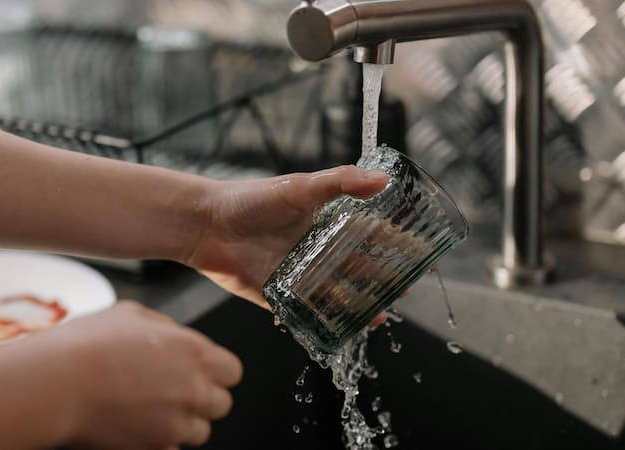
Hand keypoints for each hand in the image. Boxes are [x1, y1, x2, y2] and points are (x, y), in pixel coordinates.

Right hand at [58, 302, 241, 448]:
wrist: (57, 383)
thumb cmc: (88, 344)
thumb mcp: (131, 314)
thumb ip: (164, 326)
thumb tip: (173, 335)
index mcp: (195, 353)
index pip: (233, 371)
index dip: (216, 370)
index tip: (200, 370)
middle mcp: (193, 391)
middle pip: (222, 404)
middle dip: (203, 398)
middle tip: (175, 390)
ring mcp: (175, 425)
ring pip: (199, 432)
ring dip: (182, 422)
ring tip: (152, 409)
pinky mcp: (153, 449)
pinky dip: (158, 442)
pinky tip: (136, 425)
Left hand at [186, 165, 388, 324]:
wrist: (206, 225)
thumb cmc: (250, 199)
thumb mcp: (299, 187)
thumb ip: (340, 182)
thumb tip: (382, 179)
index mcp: (324, 222)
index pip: (367, 233)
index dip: (392, 242)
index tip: (418, 250)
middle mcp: (315, 249)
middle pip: (357, 267)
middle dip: (382, 279)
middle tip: (406, 290)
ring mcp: (299, 274)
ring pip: (338, 293)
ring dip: (360, 304)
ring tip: (382, 315)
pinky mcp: (281, 296)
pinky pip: (308, 313)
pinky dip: (327, 321)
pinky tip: (345, 330)